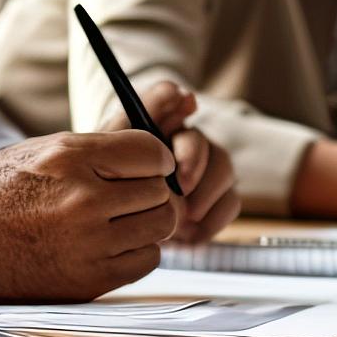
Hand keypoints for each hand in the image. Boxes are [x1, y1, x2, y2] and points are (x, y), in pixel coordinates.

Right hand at [0, 130, 183, 300]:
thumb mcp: (38, 152)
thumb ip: (96, 150)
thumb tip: (155, 153)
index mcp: (69, 157)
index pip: (152, 152)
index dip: (156, 159)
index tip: (150, 167)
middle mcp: (83, 198)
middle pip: (160, 192)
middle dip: (150, 192)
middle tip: (129, 197)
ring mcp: (89, 243)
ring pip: (161, 226)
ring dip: (146, 223)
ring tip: (118, 221)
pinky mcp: (90, 279)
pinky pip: (148, 260)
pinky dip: (137, 252)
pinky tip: (111, 246)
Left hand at [100, 82, 241, 244]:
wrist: (130, 237)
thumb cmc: (115, 198)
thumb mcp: (107, 172)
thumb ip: (127, 145)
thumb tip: (165, 117)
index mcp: (152, 129)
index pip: (163, 100)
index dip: (171, 100)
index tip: (182, 101)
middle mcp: (185, 142)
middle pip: (200, 139)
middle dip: (193, 160)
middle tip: (181, 186)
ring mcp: (208, 169)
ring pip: (223, 168)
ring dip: (206, 193)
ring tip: (185, 216)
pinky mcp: (220, 198)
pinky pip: (229, 202)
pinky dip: (212, 220)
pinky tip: (190, 234)